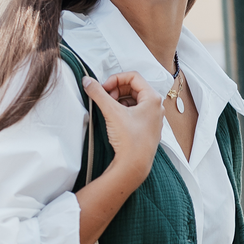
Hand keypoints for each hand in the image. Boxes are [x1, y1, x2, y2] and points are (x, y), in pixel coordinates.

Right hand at [82, 72, 163, 187]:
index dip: (115, 79)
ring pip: (134, 100)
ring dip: (119, 100)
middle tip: (105, 98)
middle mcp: (156, 107)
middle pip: (134, 87)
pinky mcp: (148, 129)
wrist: (134, 166)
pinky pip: (136, 112)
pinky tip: (115, 119)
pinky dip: (124, 111)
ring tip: (109, 109)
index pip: (133, 76)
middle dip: (117, 90)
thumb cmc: (129, 140)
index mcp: (153, 98)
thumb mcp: (111, 112)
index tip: (104, 88)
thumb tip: (87, 81)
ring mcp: (153, 119)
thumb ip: (98, 93)